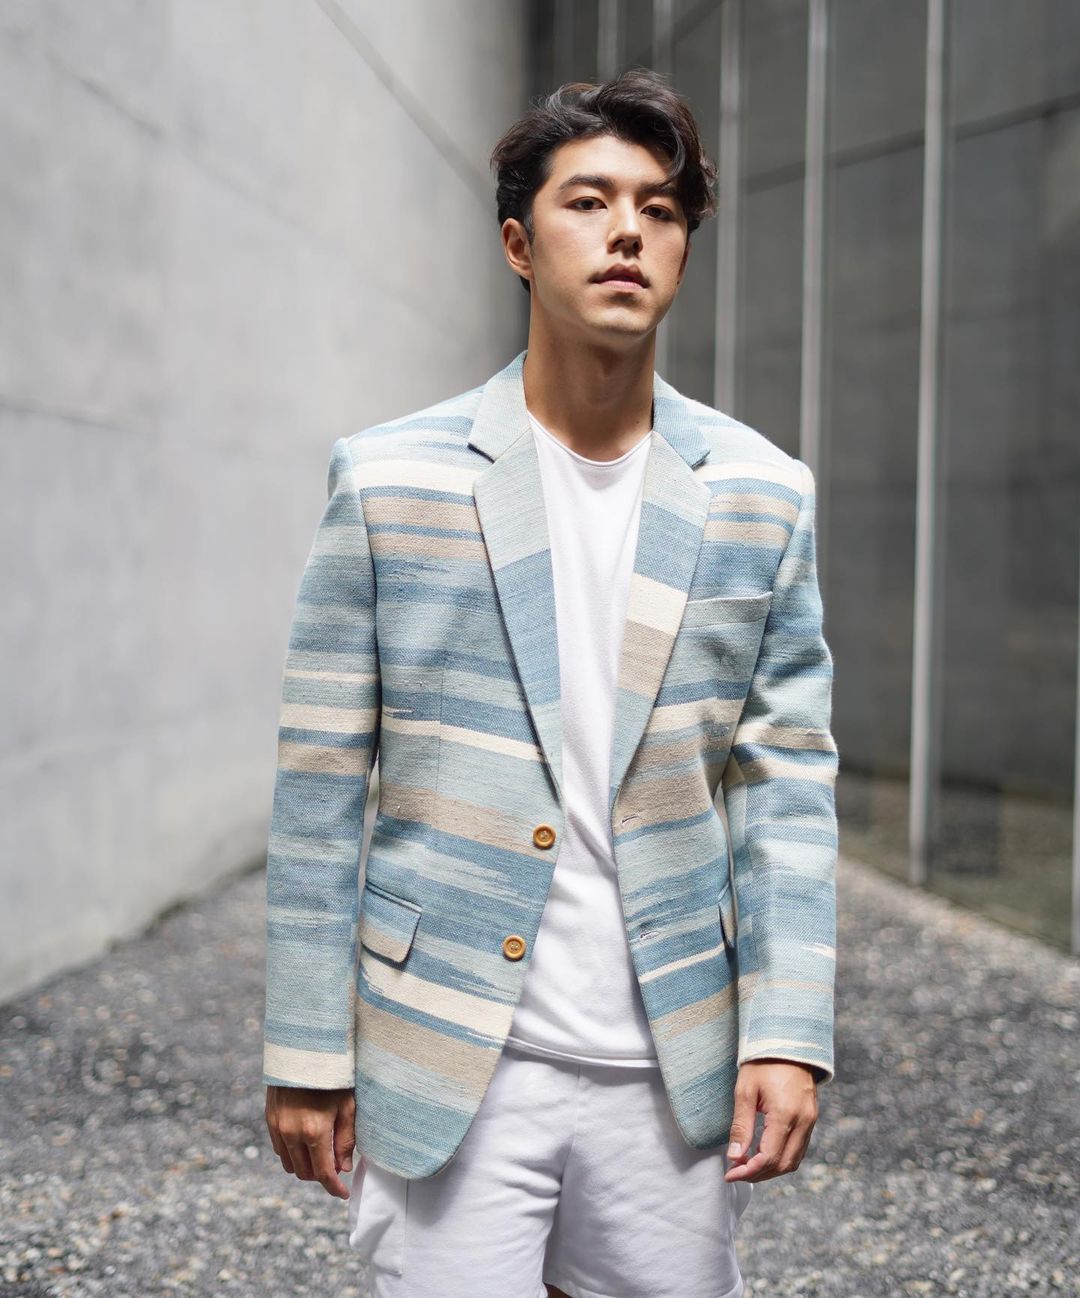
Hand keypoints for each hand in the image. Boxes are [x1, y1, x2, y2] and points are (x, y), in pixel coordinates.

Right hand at [265, 1084, 357, 1198]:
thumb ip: (346, 1139)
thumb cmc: (332, 1074)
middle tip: (336, 1166)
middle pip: (305, 1173)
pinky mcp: (270, 1119)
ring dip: (306, 1166)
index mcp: (315, 1130)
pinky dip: (293, 1153)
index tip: (343, 1193)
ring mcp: (277, 1127)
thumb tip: (343, 1168)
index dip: (334, 1187)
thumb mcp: (347, 1105)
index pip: (324, 1172)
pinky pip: (280, 1149)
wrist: (304, 1048)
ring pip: (290, 1164)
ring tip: (322, 1153)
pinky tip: (307, 1142)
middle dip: (321, 1176)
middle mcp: (292, 1132)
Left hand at [724, 1059, 818, 1182]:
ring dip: (771, 1169)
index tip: (730, 1174)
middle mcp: (803, 1121)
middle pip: (784, 1165)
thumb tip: (734, 1157)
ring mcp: (810, 1121)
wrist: (787, 1042)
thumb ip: (741, 1126)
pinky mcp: (811, 1118)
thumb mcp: (745, 1091)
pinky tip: (763, 1153)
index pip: (769, 1157)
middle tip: (736, 1171)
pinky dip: (782, 1158)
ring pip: (794, 1160)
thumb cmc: (762, 1063)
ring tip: (747, 1165)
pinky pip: (799, 1149)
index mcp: (785, 1114)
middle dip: (759, 1174)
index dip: (748, 1171)